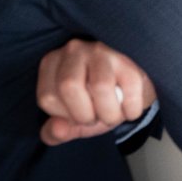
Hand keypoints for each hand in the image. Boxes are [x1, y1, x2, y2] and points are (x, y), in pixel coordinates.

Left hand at [37, 39, 156, 145]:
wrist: (134, 90)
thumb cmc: (98, 102)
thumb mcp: (74, 118)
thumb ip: (58, 130)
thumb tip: (57, 130)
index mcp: (53, 63)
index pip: (48, 97)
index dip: (64, 116)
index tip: (78, 116)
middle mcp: (75, 50)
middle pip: (69, 86)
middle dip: (84, 115)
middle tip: (96, 119)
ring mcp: (104, 51)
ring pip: (101, 86)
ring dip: (109, 115)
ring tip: (113, 117)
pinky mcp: (130, 59)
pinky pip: (129, 89)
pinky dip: (130, 110)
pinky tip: (130, 111)